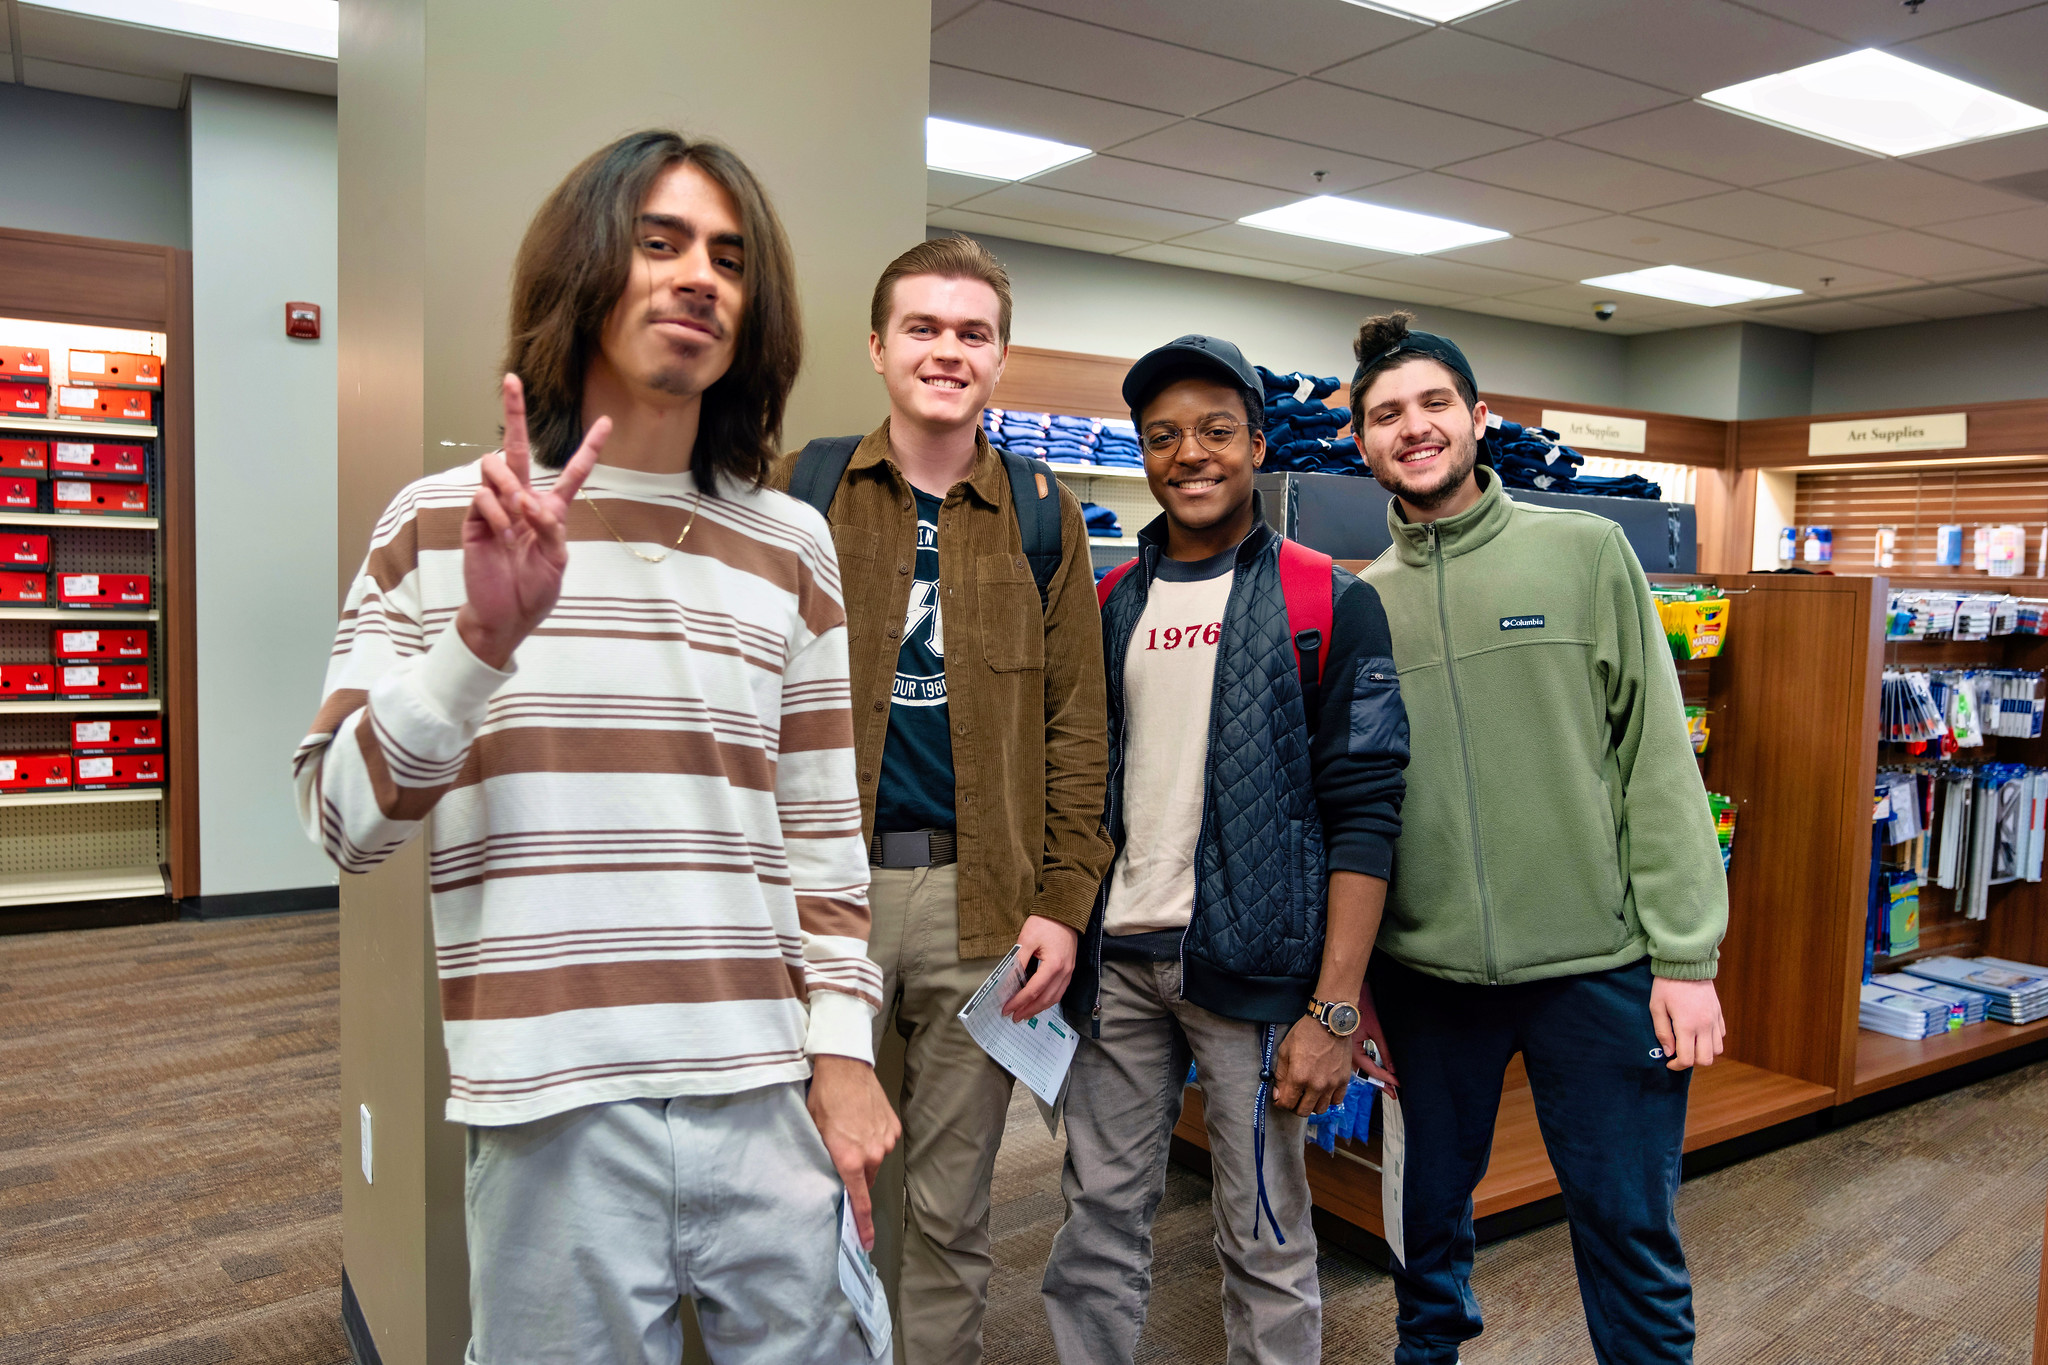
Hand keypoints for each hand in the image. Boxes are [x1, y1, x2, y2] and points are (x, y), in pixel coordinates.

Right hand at [456, 373, 609, 669]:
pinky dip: (495, 512)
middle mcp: (521, 500)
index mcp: (550, 509)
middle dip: (514, 412)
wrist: (504, 615)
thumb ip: (552, 529)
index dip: (589, 448)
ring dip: (507, 486)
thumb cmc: (534, 590)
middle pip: (517, 448)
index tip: (607, 421)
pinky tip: (502, 534)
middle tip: (513, 379)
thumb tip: (528, 502)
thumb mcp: (557, 561)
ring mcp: (495, 507)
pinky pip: (481, 497)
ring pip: (495, 466)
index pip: (573, 473)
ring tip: (514, 518)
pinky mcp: (474, 519)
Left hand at [807, 1054, 900, 1250]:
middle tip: (842, 1153)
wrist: (845, 1068)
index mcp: (850, 1160)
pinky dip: (874, 1138)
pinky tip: (862, 1121)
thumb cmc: (824, 1099)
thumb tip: (829, 1180)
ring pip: (875, 1160)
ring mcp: (886, 1140)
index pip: (859, 1202)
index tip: (867, 1243)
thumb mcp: (814, 1134)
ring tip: (850, 1130)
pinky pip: (883, 1142)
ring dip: (865, 1153)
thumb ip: (825, 1161)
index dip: (863, 1226)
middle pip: (866, 1178)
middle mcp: (872, 1155)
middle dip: (855, 1173)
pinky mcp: (893, 1127)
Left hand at [1002, 915, 1077, 1021]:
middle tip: (1013, 1017)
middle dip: (1028, 1010)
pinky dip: (1047, 1000)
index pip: (1033, 990)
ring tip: (1024, 1014)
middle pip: (1045, 999)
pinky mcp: (1069, 970)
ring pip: (1054, 998)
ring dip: (1038, 1009)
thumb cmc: (1045, 923)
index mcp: (1054, 965)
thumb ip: (1018, 962)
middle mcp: (1064, 972)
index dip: (1019, 1001)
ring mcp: (1069, 972)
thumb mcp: (1027, 940)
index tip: (1006, 1008)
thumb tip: (1008, 981)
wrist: (1065, 912)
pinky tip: (1038, 1003)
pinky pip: (1059, 991)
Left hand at [1273, 1017, 1351, 1116]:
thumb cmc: (1305, 1033)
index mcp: (1298, 1077)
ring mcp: (1332, 1084)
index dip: (1280, 1103)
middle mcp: (1316, 1085)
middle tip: (1293, 1098)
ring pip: (1320, 1109)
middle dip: (1294, 1107)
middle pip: (1303, 1111)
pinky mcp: (1343, 1081)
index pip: (1287, 1104)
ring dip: (1312, 1105)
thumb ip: (1280, 1075)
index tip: (1280, 1099)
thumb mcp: (1285, 1051)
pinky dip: (1328, 1100)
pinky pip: (1336, 1101)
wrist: (1329, 1022)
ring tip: (1308, 1095)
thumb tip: (1278, 1094)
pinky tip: (1322, 1091)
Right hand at [1350, 982, 1396, 1097]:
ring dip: (1375, 1076)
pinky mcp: (1349, 1045)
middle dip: (1380, 1083)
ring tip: (1388, 1085)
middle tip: (1393, 1093)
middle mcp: (1347, 1053)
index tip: (1396, 1085)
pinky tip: (1376, 1070)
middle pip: (1365, 1073)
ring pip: (1361, 1068)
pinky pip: (1359, 1061)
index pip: (1371, 1070)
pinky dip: (1369, 1067)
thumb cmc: (1359, 1009)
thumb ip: (1384, 1050)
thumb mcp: (1376, 1030)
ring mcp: (1347, 1050)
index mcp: (1352, 1051)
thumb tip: (1392, 1069)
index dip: (1385, 1078)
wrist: (1345, 995)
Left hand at [1649, 977, 1725, 1070]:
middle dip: (1692, 1062)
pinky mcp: (1719, 1013)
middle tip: (1679, 1055)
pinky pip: (1721, 1035)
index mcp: (1687, 1025)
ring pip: (1717, 1050)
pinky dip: (1712, 1040)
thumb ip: (1662, 1032)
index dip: (1677, 1065)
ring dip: (1704, 1052)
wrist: (1687, 963)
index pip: (1687, 1059)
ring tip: (1690, 1044)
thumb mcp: (1656, 1007)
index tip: (1668, 1062)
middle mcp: (1704, 1026)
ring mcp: (1714, 1020)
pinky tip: (1699, 1033)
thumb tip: (1668, 1052)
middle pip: (1706, 1059)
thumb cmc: (1667, 985)